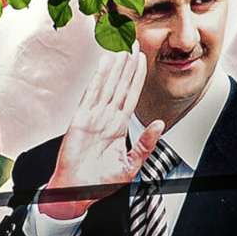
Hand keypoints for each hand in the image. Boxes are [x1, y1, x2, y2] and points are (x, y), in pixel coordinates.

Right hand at [37, 63, 162, 223]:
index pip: (130, 96)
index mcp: (117, 128)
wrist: (76, 192)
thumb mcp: (130, 165)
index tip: (142, 59)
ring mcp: (93, 117)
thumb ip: (145, 145)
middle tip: (133, 43)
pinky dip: (98, 79)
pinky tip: (104, 65)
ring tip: (122, 47)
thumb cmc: (98, 184)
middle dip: (127, 64)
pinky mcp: (81, 120)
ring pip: (107, 85)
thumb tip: (160, 125)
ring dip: (115, 66)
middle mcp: (106, 119)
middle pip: (120, 85)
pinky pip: (91, 94)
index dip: (137, 77)